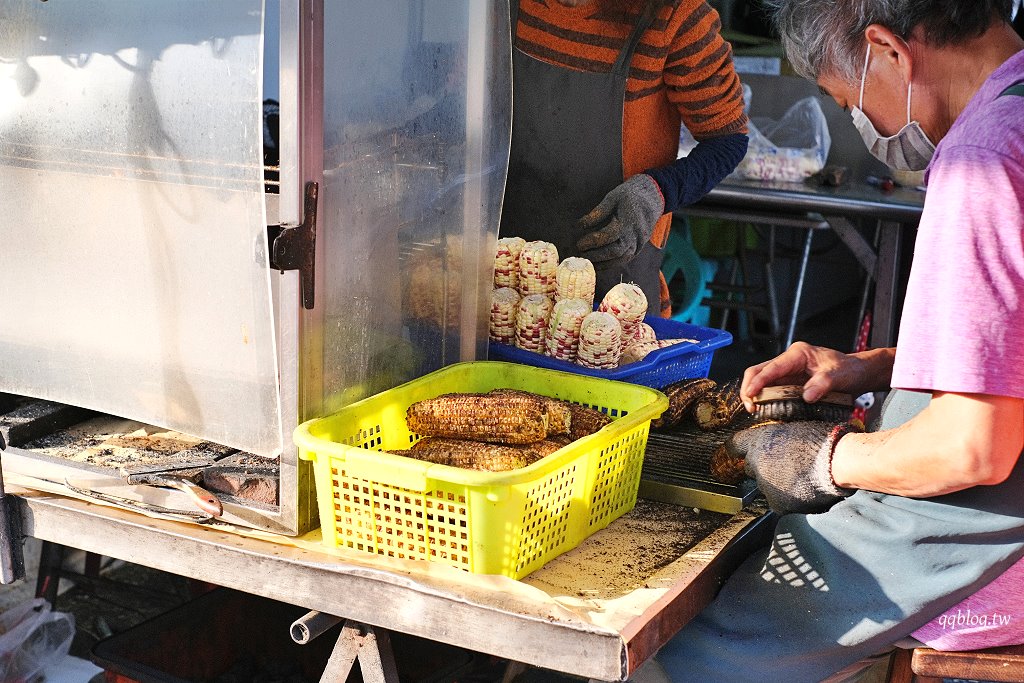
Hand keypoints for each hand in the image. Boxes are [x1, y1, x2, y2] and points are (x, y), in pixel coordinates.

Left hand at [575, 174, 664, 267]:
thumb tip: (580, 226)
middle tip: (581, 254)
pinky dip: (611, 264)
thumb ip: (597, 212)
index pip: (609, 235)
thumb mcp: (612, 198)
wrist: (652, 198)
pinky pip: (625, 260)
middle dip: (596, 255)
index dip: (592, 241)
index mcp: (628, 220)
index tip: (579, 243)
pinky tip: (598, 264)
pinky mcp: (639, 248)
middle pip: (615, 251)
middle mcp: (636, 234)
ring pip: (621, 259)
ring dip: (603, 263)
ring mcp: (639, 243)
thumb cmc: (629, 196)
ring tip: (587, 261)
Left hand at [724, 420, 859, 513]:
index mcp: (758, 441)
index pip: (735, 445)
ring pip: (766, 486)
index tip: (737, 452)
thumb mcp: (795, 428)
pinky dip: (789, 498)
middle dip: (764, 467)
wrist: (837, 462)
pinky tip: (804, 490)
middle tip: (785, 464)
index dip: (739, 448)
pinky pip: (779, 502)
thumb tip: (777, 443)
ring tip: (800, 477)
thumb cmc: (821, 440)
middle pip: (752, 467)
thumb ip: (778, 438)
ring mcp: (766, 486)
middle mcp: (756, 464)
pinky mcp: (778, 504)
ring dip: (777, 483)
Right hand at [740, 342, 877, 412]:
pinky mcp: (789, 383)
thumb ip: (822, 384)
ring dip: (755, 395)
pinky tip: (764, 409)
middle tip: (751, 407)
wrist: (857, 374)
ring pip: (761, 380)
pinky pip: (771, 389)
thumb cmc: (849, 370)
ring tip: (755, 410)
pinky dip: (764, 399)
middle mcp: (788, 361)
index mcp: (797, 354)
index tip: (751, 395)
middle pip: (758, 371)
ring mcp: (787, 372)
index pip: (771, 367)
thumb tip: (806, 396)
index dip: (759, 381)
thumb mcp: (838, 376)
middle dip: (750, 388)